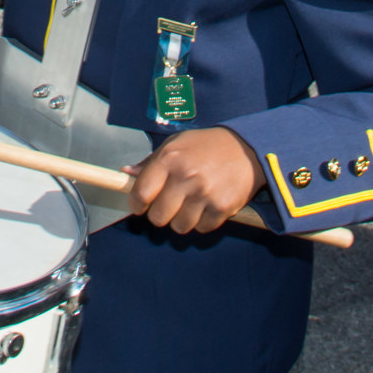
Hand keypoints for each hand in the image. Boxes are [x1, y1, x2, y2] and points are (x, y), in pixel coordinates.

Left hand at [125, 128, 257, 235]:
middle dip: (160, 214)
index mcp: (169, 159)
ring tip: (190, 203)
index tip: (140, 205)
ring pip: (179, 226)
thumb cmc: (206, 145)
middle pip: (158, 217)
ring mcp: (204, 193)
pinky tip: (207, 204)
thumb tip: (125, 174)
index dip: (137, 204)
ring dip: (182, 219)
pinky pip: (202, 228)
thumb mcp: (175, 144)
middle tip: (168, 205)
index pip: (141, 194)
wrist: (246, 147)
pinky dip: (203, 221)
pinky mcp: (222, 207)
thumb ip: (150, 162)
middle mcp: (185, 176)